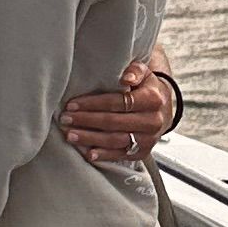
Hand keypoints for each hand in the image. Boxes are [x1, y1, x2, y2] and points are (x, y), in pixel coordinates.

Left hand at [62, 54, 178, 164]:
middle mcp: (153, 121)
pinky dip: (104, 155)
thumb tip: (126, 78)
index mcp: (152, 99)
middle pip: (114, 122)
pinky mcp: (143, 152)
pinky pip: (121, 155)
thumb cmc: (146, 88)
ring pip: (115, 140)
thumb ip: (135, 70)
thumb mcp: (144, 73)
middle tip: (65, 119)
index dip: (93, 104)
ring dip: (90, 139)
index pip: (119, 102)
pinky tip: (88, 154)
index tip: (72, 104)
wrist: (162, 109)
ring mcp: (148, 139)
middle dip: (86, 121)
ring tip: (70, 135)